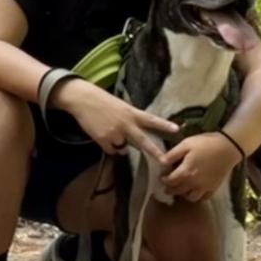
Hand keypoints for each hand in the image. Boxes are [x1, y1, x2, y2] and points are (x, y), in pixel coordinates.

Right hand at [55, 79, 177, 160]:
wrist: (83, 99)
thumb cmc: (102, 101)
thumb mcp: (120, 107)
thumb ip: (129, 121)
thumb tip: (130, 142)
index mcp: (131, 113)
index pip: (151, 119)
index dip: (164, 125)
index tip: (177, 129)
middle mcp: (126, 124)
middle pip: (143, 141)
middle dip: (154, 152)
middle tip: (165, 161)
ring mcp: (115, 133)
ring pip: (123, 147)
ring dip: (119, 143)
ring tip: (108, 130)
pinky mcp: (104, 139)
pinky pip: (111, 150)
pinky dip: (108, 146)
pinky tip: (102, 134)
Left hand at [160, 131, 241, 201]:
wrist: (228, 147)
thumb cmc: (206, 143)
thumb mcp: (186, 144)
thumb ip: (172, 154)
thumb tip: (161, 163)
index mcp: (186, 172)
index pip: (170, 181)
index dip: (164, 180)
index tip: (161, 177)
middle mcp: (194, 183)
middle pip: (178, 191)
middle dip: (170, 189)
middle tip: (167, 186)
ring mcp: (205, 187)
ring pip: (191, 198)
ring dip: (183, 195)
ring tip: (181, 189)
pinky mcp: (214, 188)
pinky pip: (203, 198)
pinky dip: (197, 196)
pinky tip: (194, 190)